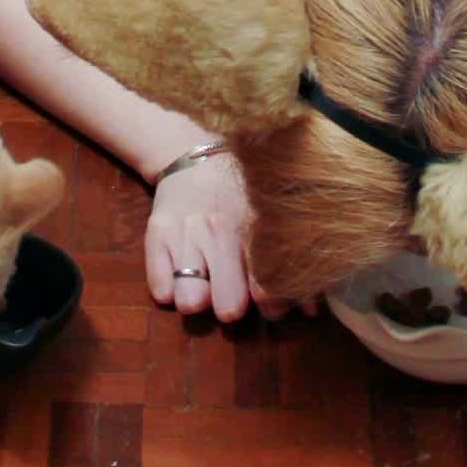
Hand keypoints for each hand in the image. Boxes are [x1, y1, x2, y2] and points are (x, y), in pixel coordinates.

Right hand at [145, 152, 282, 324]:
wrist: (191, 156)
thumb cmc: (238, 195)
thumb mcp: (268, 216)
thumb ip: (291, 262)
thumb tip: (310, 310)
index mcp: (254, 225)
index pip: (266, 284)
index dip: (272, 307)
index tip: (271, 309)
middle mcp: (220, 230)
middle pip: (228, 303)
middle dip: (233, 308)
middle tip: (234, 301)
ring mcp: (186, 233)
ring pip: (191, 299)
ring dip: (198, 301)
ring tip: (204, 289)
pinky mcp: (157, 234)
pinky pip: (160, 286)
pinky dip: (168, 292)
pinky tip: (178, 279)